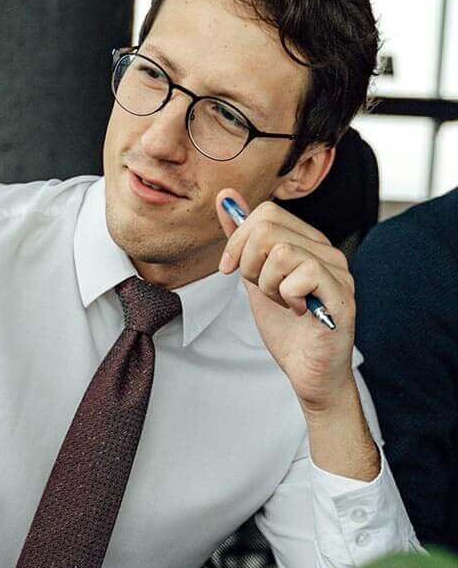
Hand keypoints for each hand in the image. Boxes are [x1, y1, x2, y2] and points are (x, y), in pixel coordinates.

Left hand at [215, 191, 355, 414]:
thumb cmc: (286, 327)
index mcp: (306, 242)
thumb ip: (242, 239)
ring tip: (282, 302)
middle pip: (268, 227)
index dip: (237, 240)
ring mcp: (337, 269)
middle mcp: (325, 249)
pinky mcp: (341, 292)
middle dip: (248, 264)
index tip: (230, 270)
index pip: (265, 213)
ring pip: (281, 251)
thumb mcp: (253, 277)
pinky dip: (286, 297)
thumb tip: (225, 197)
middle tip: (261, 289)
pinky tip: (298, 311)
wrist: (308, 370)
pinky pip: (301, 274)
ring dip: (267, 284)